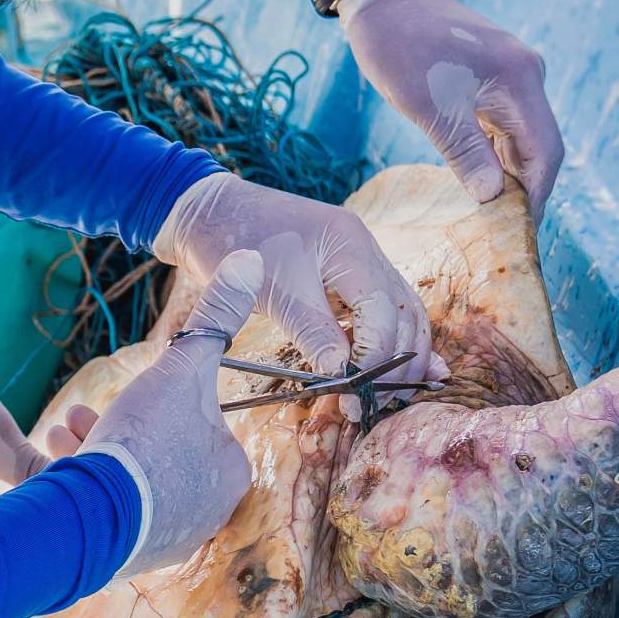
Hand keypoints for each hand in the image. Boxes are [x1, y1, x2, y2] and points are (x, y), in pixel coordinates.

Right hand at [50, 252, 263, 576]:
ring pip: (132, 480)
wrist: (90, 516)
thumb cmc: (145, 439)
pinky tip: (59, 467)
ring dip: (99, 451)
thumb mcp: (181, 366)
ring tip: (67, 435)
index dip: (164, 402)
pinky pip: (108, 511)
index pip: (202, 424)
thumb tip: (255, 260)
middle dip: (123, 427)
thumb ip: (216, 316)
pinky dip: (86, 484)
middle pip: (163, 451)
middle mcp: (208, 515)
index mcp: (232, 474)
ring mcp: (166, 542)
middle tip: (91, 415)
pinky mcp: (127, 560)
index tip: (134, 395)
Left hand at [148, 171, 433, 387]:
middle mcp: (366, 250)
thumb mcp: (274, 291)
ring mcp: (362, 261)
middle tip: (373, 405)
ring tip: (389, 397)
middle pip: (404, 312)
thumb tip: (345, 376)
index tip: (355, 394)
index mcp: (350, 244)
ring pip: (403, 313)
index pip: (382, 309)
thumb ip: (313, 331)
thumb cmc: (238, 242)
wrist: (214, 212)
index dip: (375, 356)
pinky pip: (384, 311)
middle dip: (396, 362)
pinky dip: (392, 342)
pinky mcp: (350, 277)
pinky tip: (402, 371)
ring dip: (402, 356)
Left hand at [340, 0, 564, 212]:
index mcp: (520, 80)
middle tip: (503, 231)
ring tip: (490, 214)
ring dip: (507, 173)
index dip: (536, 196)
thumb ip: (467, 154)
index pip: (545, 153)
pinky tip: (479, 179)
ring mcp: (511, 74)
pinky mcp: (493, 75)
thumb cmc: (402, 47)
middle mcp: (526, 75)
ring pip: (519, 137)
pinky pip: (502, 123)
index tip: (522, 232)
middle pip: (538, 147)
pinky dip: (493, 153)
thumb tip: (492, 199)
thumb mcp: (431, 109)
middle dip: (523, 190)